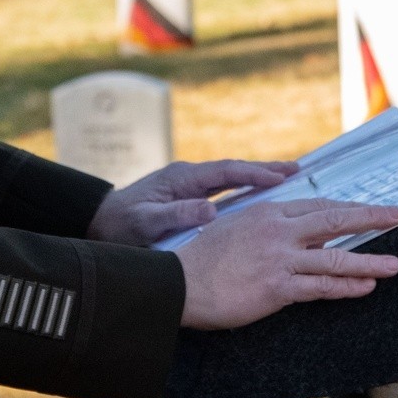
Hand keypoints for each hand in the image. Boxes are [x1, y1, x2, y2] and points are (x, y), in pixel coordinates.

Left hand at [86, 158, 299, 247]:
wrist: (100, 224)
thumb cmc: (120, 227)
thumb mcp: (146, 223)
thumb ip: (176, 214)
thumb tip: (210, 211)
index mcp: (182, 178)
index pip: (226, 171)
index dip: (255, 172)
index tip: (282, 176)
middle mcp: (189, 177)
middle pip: (234, 170)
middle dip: (265, 170)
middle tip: (297, 170)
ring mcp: (190, 187)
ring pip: (231, 180)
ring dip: (258, 179)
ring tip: (288, 181)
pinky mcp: (189, 198)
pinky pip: (224, 192)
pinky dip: (244, 191)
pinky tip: (260, 200)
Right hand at [177, 199, 397, 328]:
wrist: (180, 283)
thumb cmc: (201, 257)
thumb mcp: (234, 225)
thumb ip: (264, 224)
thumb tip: (291, 228)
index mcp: (268, 212)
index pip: (317, 206)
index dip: (346, 208)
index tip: (367, 209)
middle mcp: (279, 231)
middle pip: (335, 220)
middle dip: (370, 218)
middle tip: (396, 216)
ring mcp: (280, 259)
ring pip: (335, 257)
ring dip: (368, 261)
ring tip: (393, 265)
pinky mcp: (278, 288)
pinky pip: (321, 287)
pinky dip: (346, 287)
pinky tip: (365, 287)